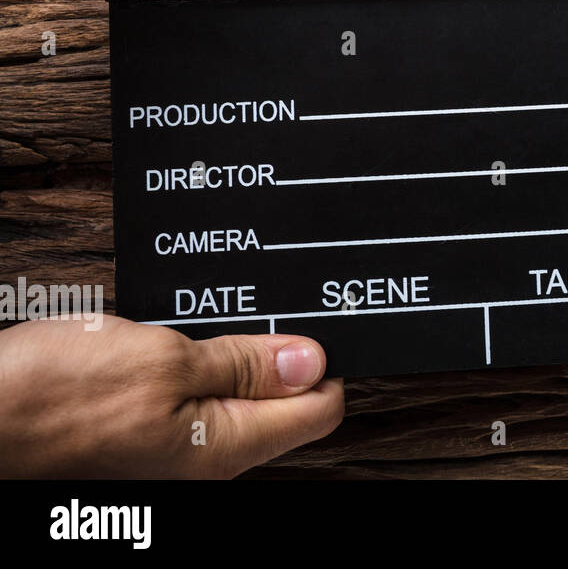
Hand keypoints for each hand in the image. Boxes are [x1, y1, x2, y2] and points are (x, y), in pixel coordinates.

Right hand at [0, 316, 343, 477]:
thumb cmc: (47, 396)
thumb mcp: (161, 361)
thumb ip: (242, 363)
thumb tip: (312, 361)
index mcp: (223, 447)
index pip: (319, 409)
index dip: (326, 360)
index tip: (317, 321)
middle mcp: (203, 457)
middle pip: (279, 400)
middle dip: (276, 350)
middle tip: (253, 305)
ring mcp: (170, 446)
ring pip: (231, 390)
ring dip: (227, 350)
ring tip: (199, 319)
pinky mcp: (139, 430)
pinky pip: (189, 391)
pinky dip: (190, 358)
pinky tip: (169, 334)